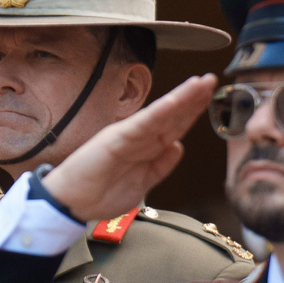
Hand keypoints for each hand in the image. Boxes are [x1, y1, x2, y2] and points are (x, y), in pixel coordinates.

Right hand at [43, 74, 217, 220]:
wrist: (72, 204)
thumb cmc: (101, 193)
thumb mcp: (142, 183)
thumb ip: (161, 166)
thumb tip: (178, 147)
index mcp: (146, 147)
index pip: (175, 126)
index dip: (193, 111)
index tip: (209, 96)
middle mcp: (138, 137)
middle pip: (172, 115)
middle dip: (193, 98)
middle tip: (211, 79)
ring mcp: (127, 135)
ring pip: (160, 114)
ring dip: (181, 98)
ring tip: (199, 83)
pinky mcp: (115, 139)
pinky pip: (141, 124)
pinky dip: (158, 112)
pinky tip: (175, 101)